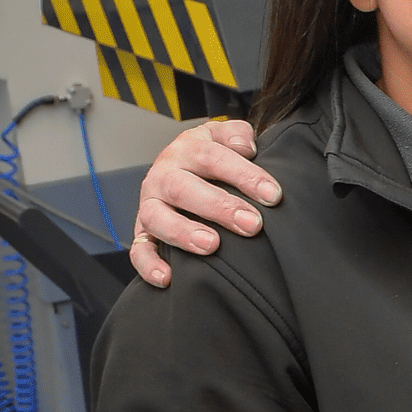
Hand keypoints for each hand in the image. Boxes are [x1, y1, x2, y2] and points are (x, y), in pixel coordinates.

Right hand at [129, 119, 282, 286]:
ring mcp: (150, 205)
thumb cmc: (214, 158)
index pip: (212, 157)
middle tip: (252, 224)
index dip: (243, 175)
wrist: (184, 169)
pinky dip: (149, 265)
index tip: (272, 195)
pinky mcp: (142, 232)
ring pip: (156, 218)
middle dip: (219, 207)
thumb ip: (237, 134)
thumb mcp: (224, 137)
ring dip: (183, 232)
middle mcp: (164, 176)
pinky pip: (139, 250)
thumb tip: (246, 146)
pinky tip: (169, 278)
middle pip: (183, 188)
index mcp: (187, 149)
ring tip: (212, 245)